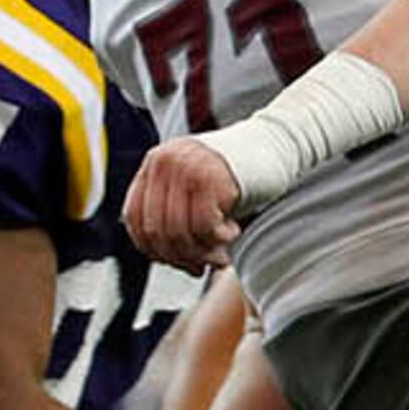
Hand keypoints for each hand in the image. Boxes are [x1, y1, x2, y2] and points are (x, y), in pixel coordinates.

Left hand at [122, 139, 243, 270]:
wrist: (274, 143)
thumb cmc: (235, 175)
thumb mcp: (193, 188)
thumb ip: (173, 212)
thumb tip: (164, 258)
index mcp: (153, 164)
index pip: (134, 219)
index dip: (154, 250)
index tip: (179, 262)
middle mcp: (164, 162)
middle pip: (157, 230)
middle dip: (182, 257)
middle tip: (204, 266)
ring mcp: (186, 166)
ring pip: (180, 232)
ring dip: (203, 252)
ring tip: (223, 253)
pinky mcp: (211, 175)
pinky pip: (204, 225)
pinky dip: (220, 238)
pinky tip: (235, 231)